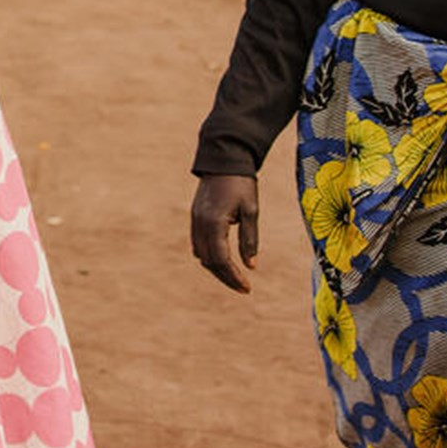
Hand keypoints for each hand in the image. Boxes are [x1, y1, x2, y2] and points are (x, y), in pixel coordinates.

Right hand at [190, 173, 259, 293]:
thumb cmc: (242, 184)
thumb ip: (250, 240)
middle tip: (243, 287)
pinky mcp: (195, 216)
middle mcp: (200, 224)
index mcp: (214, 223)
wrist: (224, 159)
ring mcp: (195, 220)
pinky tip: (223, 260)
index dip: (234, 276)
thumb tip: (251, 266)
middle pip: (209, 261)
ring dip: (216, 268)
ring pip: (201, 254)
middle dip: (225, 277)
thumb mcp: (251, 211)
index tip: (248, 288)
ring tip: (235, 277)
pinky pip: (198, 243)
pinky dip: (210, 255)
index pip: (221, 259)